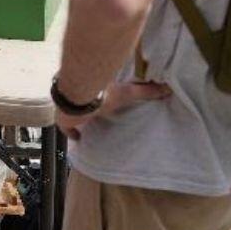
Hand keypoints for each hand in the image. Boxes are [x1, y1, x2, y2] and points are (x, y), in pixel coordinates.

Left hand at [56, 80, 171, 140]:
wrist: (79, 96)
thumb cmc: (103, 92)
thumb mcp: (127, 92)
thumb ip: (146, 91)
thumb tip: (167, 89)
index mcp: (93, 91)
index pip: (93, 95)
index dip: (97, 100)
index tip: (103, 106)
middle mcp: (79, 98)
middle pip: (82, 105)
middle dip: (87, 111)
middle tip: (96, 119)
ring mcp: (68, 109)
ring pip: (72, 115)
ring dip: (79, 121)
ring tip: (88, 129)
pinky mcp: (63, 120)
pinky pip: (66, 129)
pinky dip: (72, 134)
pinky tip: (79, 140)